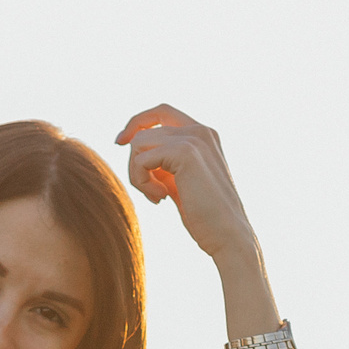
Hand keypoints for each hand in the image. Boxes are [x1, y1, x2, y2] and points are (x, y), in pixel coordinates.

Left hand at [115, 104, 259, 268]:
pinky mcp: (185, 152)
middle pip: (143, 130)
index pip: (161, 112)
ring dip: (138, 175)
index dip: (136, 123)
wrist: (229, 236)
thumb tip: (134, 152)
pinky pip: (141, 159)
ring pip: (138, 143)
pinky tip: (162, 199)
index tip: (120, 143)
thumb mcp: (181, 181)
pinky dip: (142, 182)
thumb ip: (165, 163)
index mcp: (203, 135)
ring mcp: (194, 138)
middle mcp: (200, 130)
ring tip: (158, 196)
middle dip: (134, 159)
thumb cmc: (205, 216)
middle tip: (145, 188)